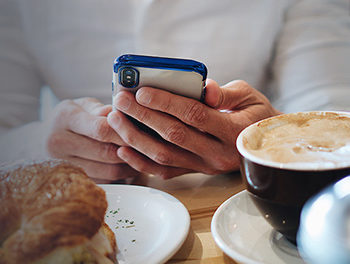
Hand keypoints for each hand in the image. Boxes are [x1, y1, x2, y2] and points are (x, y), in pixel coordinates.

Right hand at [45, 97, 139, 182]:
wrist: (46, 138)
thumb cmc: (73, 117)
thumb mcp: (85, 105)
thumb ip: (104, 109)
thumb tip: (126, 112)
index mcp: (64, 118)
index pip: (101, 129)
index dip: (126, 131)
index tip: (146, 130)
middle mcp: (59, 143)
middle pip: (107, 152)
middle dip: (133, 149)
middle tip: (153, 146)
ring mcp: (64, 165)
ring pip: (110, 170)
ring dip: (132, 164)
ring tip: (147, 155)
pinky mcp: (75, 179)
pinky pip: (107, 179)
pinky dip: (124, 173)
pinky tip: (134, 164)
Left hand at [108, 80, 280, 178]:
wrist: (264, 145)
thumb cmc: (255, 115)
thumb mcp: (250, 96)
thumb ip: (227, 92)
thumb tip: (204, 89)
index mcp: (232, 131)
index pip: (194, 115)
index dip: (166, 103)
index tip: (142, 91)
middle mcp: (217, 153)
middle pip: (173, 135)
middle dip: (143, 116)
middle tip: (121, 100)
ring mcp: (204, 167)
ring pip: (164, 156)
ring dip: (136, 138)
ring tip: (116, 119)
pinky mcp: (195, 172)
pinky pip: (165, 172)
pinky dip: (141, 162)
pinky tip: (123, 148)